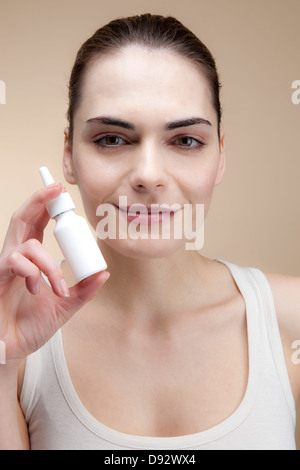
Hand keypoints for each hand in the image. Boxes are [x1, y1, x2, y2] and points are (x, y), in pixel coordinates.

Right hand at [0, 183, 109, 366]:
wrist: (12, 348)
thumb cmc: (30, 326)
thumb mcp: (66, 306)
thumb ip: (84, 290)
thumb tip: (104, 273)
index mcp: (31, 259)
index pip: (37, 225)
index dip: (46, 206)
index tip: (60, 191)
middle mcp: (16, 257)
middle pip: (23, 218)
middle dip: (38, 200)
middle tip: (55, 188)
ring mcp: (5, 266)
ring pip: (27, 243)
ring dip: (49, 262)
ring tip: (58, 287)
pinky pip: (15, 261)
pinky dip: (33, 272)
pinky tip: (36, 289)